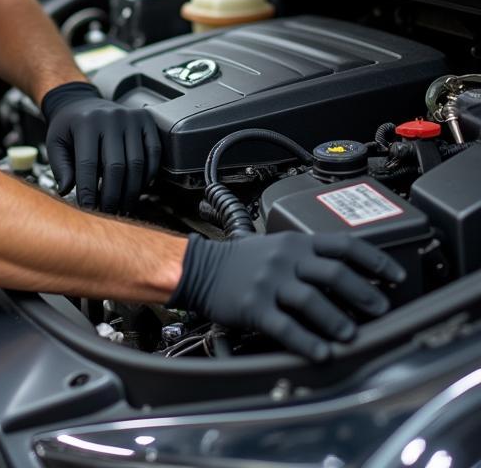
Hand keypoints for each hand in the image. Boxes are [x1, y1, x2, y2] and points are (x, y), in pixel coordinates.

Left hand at [42, 81, 160, 212]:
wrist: (81, 102)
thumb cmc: (69, 126)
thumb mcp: (55, 142)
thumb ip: (60, 166)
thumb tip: (66, 190)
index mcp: (85, 123)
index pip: (88, 163)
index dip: (89, 190)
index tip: (89, 208)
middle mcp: (110, 118)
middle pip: (116, 166)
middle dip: (112, 195)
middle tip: (108, 212)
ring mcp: (131, 118)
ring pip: (137, 163)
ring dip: (132, 191)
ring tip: (123, 207)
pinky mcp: (146, 121)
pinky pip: (154, 152)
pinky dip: (149, 174)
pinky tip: (138, 188)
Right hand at [169, 232, 405, 360]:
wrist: (200, 268)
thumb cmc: (243, 261)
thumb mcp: (277, 247)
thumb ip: (310, 258)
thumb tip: (354, 279)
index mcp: (295, 243)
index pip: (343, 245)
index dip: (375, 260)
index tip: (396, 276)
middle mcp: (284, 259)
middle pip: (333, 272)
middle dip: (363, 292)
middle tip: (380, 308)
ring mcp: (269, 283)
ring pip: (311, 299)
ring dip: (336, 318)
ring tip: (351, 334)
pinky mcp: (254, 307)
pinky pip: (285, 326)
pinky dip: (307, 341)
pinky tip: (322, 352)